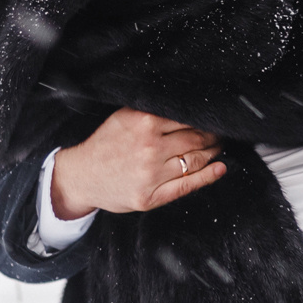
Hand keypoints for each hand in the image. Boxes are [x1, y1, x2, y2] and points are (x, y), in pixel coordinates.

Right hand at [49, 108, 223, 217]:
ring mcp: (151, 174)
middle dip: (213, 136)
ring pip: (195, 161)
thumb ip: (152, 111)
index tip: (213, 118)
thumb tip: (186, 105)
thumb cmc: (105, 145)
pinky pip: (188, 185)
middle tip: (220, 134)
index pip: (187, 118)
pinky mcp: (151, 196)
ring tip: (218, 148)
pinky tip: (219, 168)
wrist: (82, 176)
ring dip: (213, 154)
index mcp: (144, 123)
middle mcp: (149, 148)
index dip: (204, 119)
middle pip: (196, 139)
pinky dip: (209, 176)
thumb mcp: (124, 117)